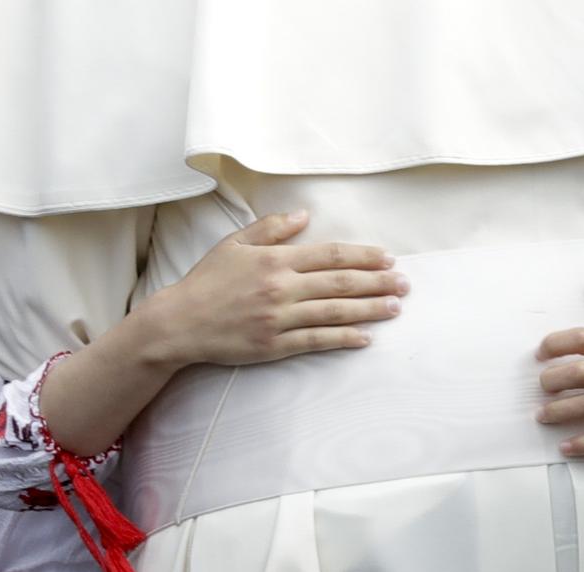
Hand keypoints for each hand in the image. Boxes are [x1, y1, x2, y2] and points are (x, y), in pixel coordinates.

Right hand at [143, 211, 408, 366]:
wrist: (178, 323)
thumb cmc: (207, 281)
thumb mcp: (234, 244)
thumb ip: (271, 228)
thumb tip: (305, 214)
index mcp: (274, 259)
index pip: (329, 254)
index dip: (363, 255)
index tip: (387, 258)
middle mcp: (281, 287)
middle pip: (340, 283)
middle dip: (377, 282)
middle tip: (405, 283)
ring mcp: (278, 318)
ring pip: (334, 312)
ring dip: (370, 309)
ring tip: (396, 307)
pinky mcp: (274, 345)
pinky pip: (316, 341)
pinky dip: (343, 339)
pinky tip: (366, 337)